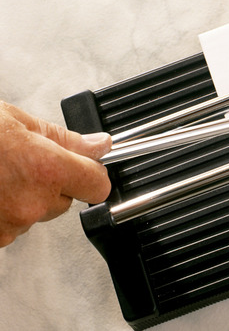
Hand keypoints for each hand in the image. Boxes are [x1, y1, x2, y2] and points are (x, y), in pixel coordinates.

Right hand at [0, 102, 111, 246]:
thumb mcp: (18, 122)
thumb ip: (65, 139)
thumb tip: (99, 145)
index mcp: (47, 170)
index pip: (98, 186)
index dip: (94, 174)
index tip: (87, 166)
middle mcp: (32, 203)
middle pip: (65, 200)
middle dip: (52, 182)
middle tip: (21, 162)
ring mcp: (10, 225)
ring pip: (36, 213)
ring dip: (24, 197)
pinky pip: (10, 226)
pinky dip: (2, 211)